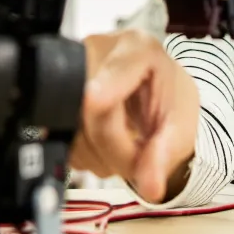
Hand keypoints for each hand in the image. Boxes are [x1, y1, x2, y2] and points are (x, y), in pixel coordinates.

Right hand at [72, 30, 198, 203]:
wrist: (154, 99)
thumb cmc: (169, 103)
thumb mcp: (180, 127)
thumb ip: (165, 153)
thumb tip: (150, 186)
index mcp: (138, 47)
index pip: (119, 68)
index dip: (108, 86)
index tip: (95, 99)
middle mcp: (99, 50)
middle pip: (91, 108)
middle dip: (113, 148)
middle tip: (137, 159)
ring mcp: (71, 70)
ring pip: (71, 127)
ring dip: (98, 156)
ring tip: (124, 146)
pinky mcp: (54, 92)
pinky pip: (60, 135)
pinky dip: (84, 153)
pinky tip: (104, 144)